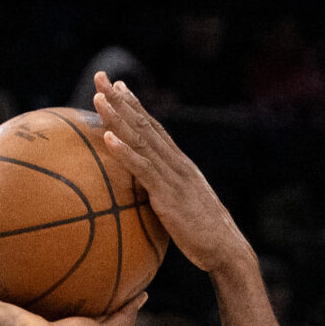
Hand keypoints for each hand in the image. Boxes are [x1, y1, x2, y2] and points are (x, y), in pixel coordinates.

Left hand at [91, 72, 250, 275]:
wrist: (225, 249)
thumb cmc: (203, 234)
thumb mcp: (182, 207)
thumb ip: (165, 194)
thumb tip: (147, 196)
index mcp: (179, 163)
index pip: (154, 127)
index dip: (135, 105)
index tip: (119, 86)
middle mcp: (176, 162)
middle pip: (144, 124)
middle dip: (121, 99)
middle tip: (100, 76)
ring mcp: (173, 176)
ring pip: (141, 140)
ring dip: (118, 118)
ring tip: (98, 98)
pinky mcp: (168, 196)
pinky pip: (143, 170)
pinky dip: (125, 152)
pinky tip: (108, 138)